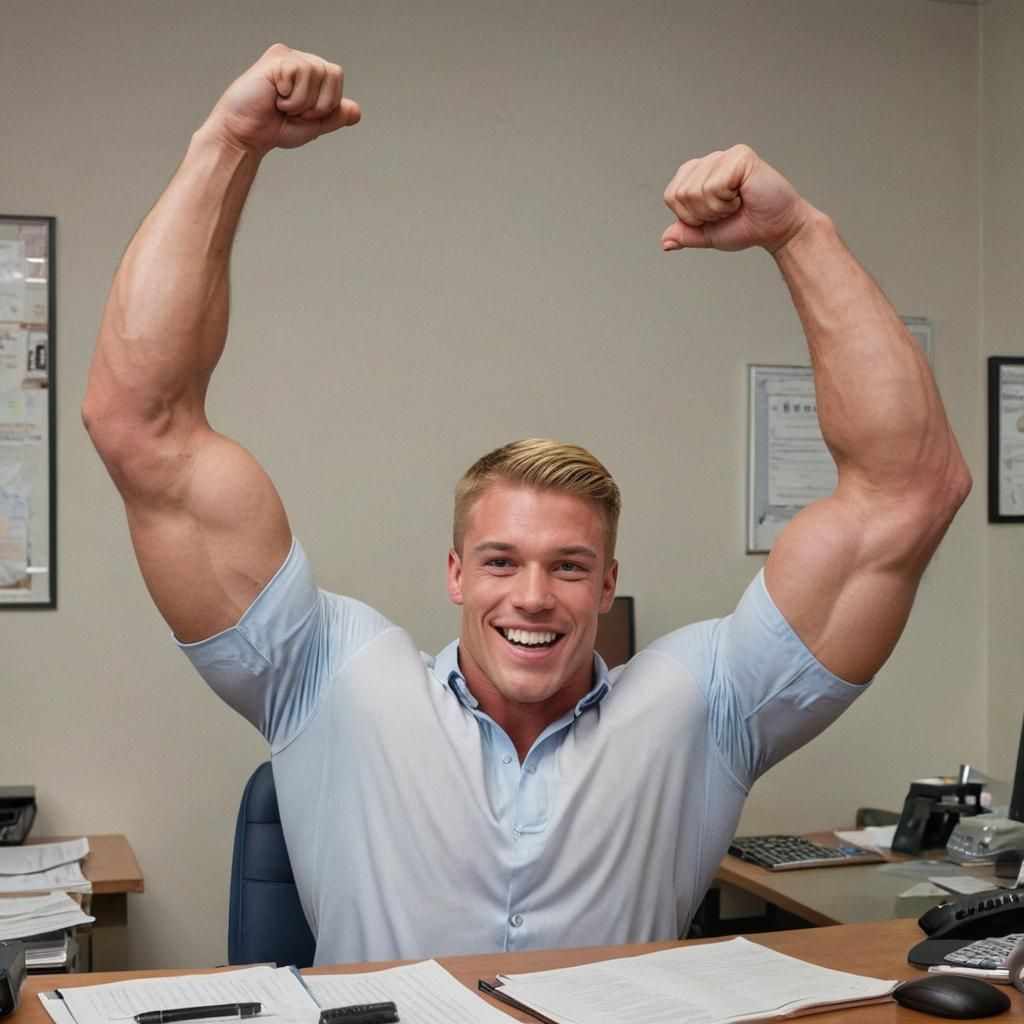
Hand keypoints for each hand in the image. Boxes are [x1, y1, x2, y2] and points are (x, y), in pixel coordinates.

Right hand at [204, 44, 359, 155]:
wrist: (247, 135)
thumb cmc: (274, 128)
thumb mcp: (313, 126)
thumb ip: (334, 117)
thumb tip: (356, 111)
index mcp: (310, 73)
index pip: (337, 77)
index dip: (327, 102)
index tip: (303, 113)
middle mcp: (300, 60)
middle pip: (332, 74)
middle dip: (317, 103)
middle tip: (292, 110)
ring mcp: (287, 57)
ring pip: (316, 74)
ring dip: (301, 102)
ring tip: (282, 104)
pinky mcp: (275, 59)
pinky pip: (300, 75)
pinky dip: (291, 97)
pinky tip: (274, 96)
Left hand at [661, 145, 812, 254]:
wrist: (777, 229)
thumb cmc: (747, 227)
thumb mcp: (708, 235)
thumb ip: (685, 234)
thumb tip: (664, 242)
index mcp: (697, 175)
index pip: (670, 196)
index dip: (689, 217)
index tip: (714, 216)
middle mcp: (708, 161)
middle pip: (679, 194)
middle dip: (702, 214)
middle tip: (727, 210)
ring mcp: (724, 155)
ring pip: (695, 191)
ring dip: (716, 209)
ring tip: (736, 203)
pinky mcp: (740, 156)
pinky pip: (714, 185)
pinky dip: (727, 201)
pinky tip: (743, 195)